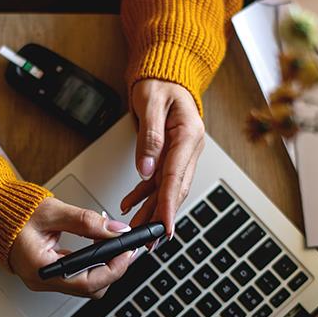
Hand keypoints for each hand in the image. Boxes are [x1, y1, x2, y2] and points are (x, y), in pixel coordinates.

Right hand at [9, 198, 135, 297]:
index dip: (114, 269)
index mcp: (40, 269)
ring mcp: (45, 279)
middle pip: (90, 288)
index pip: (87, 282)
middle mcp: (42, 280)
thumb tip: (115, 230)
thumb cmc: (12, 213)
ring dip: (103, 267)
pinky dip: (91, 264)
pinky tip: (96, 246)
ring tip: (110, 243)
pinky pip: (76, 276)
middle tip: (124, 248)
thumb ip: (86, 222)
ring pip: (85, 284)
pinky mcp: (48, 273)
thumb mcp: (52, 212)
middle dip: (112, 270)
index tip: (127, 253)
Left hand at [121, 79, 205, 237]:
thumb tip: (146, 169)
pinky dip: (143, 195)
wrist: (164, 76)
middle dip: (162, 217)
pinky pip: (156, 181)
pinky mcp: (168, 157)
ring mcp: (179, 155)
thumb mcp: (151, 102)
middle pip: (174, 189)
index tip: (164, 227)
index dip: (169, 205)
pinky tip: (130, 206)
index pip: (177, 177)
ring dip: (152, 211)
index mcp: (188, 136)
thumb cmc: (160, 84)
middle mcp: (188, 149)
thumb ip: (149, 137)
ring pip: (165, 190)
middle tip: (150, 240)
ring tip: (138, 230)